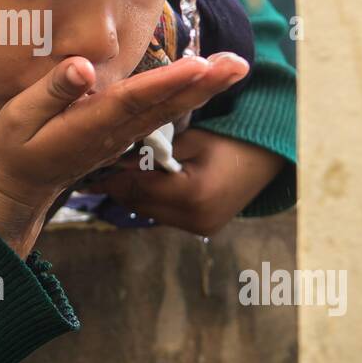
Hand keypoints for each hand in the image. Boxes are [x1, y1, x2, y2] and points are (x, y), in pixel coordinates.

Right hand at [0, 51, 249, 256]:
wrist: (21, 188)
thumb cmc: (16, 149)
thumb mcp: (19, 117)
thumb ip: (52, 91)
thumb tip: (84, 66)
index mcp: (88, 126)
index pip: (134, 100)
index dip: (167, 82)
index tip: (199, 65)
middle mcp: (114, 132)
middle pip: (165, 105)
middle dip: (203, 84)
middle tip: (240, 64)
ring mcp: (122, 136)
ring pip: (168, 109)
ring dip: (203, 89)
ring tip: (234, 66)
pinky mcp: (123, 135)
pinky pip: (160, 114)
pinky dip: (186, 97)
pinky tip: (204, 81)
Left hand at [83, 130, 285, 237]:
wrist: (273, 152)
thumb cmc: (233, 134)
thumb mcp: (190, 136)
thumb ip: (154, 149)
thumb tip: (112, 155)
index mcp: (193, 193)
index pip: (134, 186)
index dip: (110, 172)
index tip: (87, 156)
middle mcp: (195, 218)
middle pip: (136, 203)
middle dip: (118, 182)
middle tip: (97, 160)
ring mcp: (200, 227)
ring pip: (146, 210)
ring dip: (132, 191)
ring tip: (116, 167)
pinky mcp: (202, 228)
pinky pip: (162, 212)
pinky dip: (150, 196)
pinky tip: (142, 178)